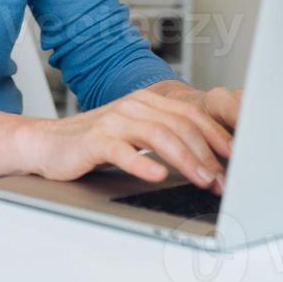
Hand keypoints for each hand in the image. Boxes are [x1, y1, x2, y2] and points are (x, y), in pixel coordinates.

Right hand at [13, 86, 233, 192]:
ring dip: (185, 159)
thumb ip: (164, 137)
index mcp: (146, 102)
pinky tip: (157, 175)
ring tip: (202, 179)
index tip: (235, 156)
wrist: (47, 142)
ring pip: (158, 136)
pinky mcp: (95, 140)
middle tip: (222, 178)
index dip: (216, 134)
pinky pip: (122, 151)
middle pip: (179, 125)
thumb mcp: (134, 134)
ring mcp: (113, 122)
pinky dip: (142, 163)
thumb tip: (207, 158)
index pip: (191, 114)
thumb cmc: (94, 142)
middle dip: (206, 153)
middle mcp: (133, 107)